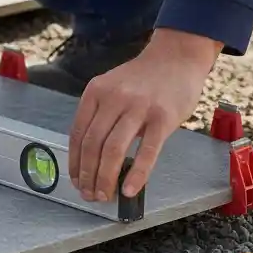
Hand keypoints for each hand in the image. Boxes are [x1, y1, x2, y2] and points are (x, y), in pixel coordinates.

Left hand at [68, 29, 221, 203]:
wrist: (177, 57)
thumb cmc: (144, 78)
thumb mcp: (112, 88)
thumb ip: (100, 115)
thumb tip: (91, 155)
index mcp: (95, 92)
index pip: (78, 133)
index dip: (75, 161)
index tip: (76, 180)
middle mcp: (113, 98)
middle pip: (92, 144)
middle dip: (88, 174)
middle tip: (89, 194)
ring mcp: (138, 107)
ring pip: (113, 150)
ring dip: (106, 178)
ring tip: (105, 195)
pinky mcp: (162, 117)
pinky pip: (147, 151)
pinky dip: (136, 174)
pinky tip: (129, 189)